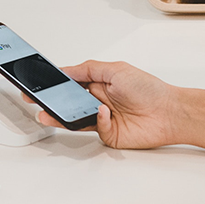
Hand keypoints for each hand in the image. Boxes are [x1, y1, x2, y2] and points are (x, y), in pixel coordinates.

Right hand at [34, 60, 178, 149]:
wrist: (170, 113)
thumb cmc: (149, 88)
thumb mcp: (116, 69)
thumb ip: (88, 69)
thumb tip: (66, 69)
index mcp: (98, 83)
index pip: (70, 83)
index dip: (54, 84)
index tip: (37, 83)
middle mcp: (98, 101)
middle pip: (68, 102)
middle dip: (50, 101)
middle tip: (34, 99)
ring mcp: (102, 119)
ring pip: (75, 118)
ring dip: (60, 116)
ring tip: (47, 113)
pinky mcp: (108, 134)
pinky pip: (94, 128)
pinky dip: (96, 120)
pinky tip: (103, 112)